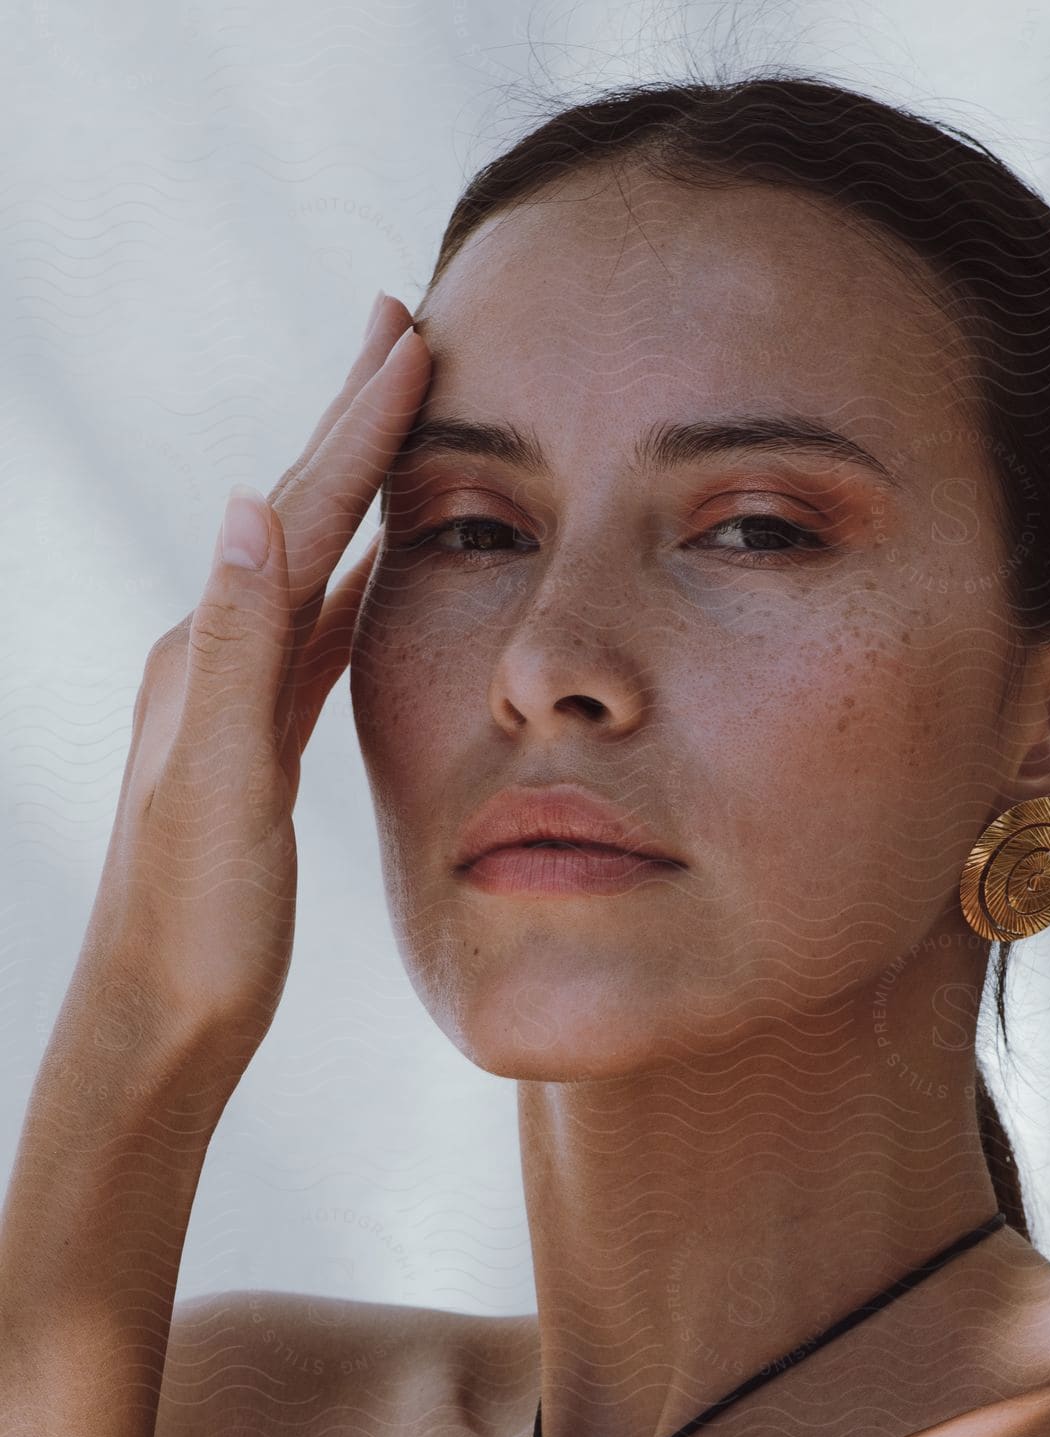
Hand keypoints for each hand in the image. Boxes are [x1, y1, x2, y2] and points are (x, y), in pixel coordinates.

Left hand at [80, 293, 429, 1054]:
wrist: (160, 1017)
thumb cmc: (195, 923)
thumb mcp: (218, 787)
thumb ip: (235, 653)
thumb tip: (248, 505)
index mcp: (209, 655)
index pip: (301, 516)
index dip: (360, 428)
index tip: (413, 340)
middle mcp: (213, 656)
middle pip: (300, 514)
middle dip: (354, 421)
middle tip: (400, 329)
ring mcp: (234, 698)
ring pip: (314, 565)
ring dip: (358, 488)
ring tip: (399, 424)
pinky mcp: (259, 743)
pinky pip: (316, 635)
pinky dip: (358, 585)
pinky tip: (382, 574)